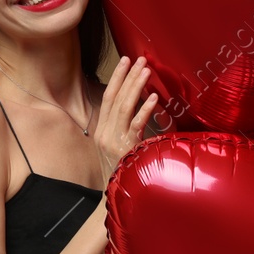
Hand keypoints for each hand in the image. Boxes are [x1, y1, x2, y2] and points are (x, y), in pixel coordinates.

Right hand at [95, 55, 158, 181]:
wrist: (119, 194)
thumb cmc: (123, 169)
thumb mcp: (119, 146)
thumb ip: (125, 127)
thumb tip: (138, 106)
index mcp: (101, 130)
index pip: (108, 98)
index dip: (117, 78)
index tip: (126, 61)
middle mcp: (104, 132)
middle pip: (115, 98)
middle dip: (127, 76)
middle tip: (139, 59)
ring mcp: (113, 140)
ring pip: (124, 107)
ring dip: (136, 87)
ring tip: (146, 71)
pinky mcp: (125, 148)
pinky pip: (135, 124)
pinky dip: (144, 109)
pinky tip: (153, 98)